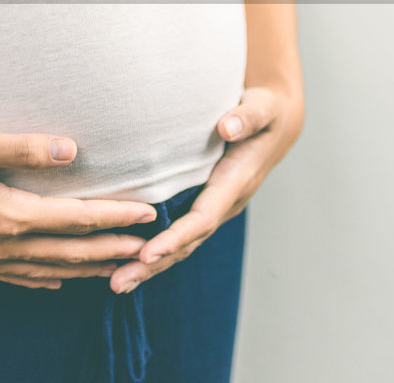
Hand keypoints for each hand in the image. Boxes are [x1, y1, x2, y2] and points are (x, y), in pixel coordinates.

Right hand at [0, 126, 159, 289]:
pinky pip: (15, 278)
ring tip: (119, 267)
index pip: (74, 219)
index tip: (148, 212)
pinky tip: (57, 280)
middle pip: (68, 252)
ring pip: (46, 271)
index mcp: (4, 215)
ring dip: (86, 269)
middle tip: (151, 248)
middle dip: (112, 249)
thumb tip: (70, 150)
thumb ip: (20, 147)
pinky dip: (44, 279)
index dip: (114, 216)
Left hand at [107, 85, 304, 293]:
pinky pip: (180, 234)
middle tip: (119, 283)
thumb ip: (245, 117)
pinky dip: (156, 251)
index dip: (175, 238)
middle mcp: (225, 204)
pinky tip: (128, 261)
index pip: (202, 218)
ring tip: (117, 284)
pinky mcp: (205, 205)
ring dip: (151, 266)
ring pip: (182, 244)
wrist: (276, 123)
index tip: (147, 253)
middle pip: (188, 242)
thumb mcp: (261, 108)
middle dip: (154, 264)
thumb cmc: (266, 112)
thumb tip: (227, 127)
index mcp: (236, 183)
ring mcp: (215, 208)